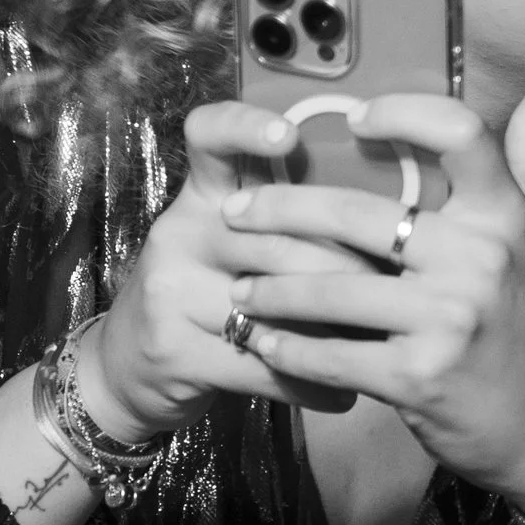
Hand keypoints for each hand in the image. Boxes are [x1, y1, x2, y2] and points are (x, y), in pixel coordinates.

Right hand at [82, 102, 381, 442]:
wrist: (125, 370)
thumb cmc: (209, 295)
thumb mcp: (233, 244)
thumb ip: (290, 225)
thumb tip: (391, 222)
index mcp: (202, 196)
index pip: (209, 139)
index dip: (244, 127)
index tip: (287, 134)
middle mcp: (181, 233)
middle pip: (280, 239)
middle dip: (349, 271)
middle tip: (399, 293)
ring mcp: (170, 291)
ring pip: (277, 305)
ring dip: (338, 333)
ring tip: (383, 347)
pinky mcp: (172, 350)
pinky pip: (263, 364)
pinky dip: (313, 384)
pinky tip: (345, 396)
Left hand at [220, 85, 524, 508]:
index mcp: (504, 217)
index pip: (459, 134)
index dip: (403, 114)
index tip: (355, 120)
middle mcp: (479, 259)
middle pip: (358, 214)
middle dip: (281, 210)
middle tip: (235, 211)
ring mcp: (448, 320)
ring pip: (330, 289)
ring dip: (271, 289)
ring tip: (241, 288)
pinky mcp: (418, 377)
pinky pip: (331, 354)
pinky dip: (288, 349)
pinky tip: (263, 343)